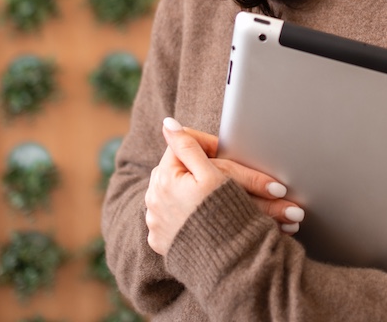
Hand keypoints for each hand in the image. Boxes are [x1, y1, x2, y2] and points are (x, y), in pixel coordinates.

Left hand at [144, 118, 304, 255]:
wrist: (224, 263)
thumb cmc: (219, 214)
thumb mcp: (208, 174)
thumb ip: (187, 145)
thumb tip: (168, 123)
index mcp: (164, 177)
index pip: (185, 145)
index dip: (210, 146)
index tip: (228, 154)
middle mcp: (153, 198)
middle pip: (183, 171)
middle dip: (209, 172)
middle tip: (232, 180)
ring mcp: (155, 221)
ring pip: (180, 194)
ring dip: (200, 193)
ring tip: (224, 202)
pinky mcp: (161, 240)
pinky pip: (176, 218)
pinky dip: (191, 215)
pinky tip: (208, 219)